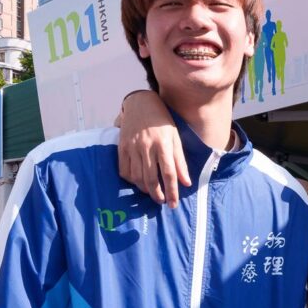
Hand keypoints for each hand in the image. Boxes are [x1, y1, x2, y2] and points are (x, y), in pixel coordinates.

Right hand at [115, 89, 188, 206]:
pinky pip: (124, 170)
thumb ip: (180, 161)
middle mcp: (147, 147)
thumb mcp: (175, 138)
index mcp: (163, 144)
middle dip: (157, 195)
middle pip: (151, 179)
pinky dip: (131, 180)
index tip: (173, 204)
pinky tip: (138, 182)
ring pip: (137, 177)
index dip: (172, 191)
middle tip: (161, 202)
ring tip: (151, 192)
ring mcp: (132, 147)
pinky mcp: (121, 147)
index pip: (169, 173)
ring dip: (144, 189)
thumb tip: (186, 183)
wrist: (140, 103)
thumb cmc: (162, 121)